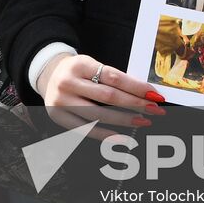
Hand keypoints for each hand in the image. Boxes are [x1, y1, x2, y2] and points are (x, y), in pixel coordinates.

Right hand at [39, 53, 165, 140]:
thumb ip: (113, 78)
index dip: (136, 87)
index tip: (154, 95)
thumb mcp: (91, 65)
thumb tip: (143, 94)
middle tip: (155, 110)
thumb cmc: (77, 71)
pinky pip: (87, 130)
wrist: (48, 75)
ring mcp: (61, 102)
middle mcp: (68, 83)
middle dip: (135, 104)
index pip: (114, 77)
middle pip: (108, 97)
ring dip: (125, 120)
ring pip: (99, 115)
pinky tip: (123, 137)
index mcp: (79, 65)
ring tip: (143, 121)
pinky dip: (107, 135)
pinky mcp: (59, 118)